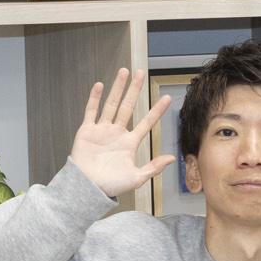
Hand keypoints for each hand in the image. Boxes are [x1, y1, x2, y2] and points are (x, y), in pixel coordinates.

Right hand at [70, 68, 172, 198]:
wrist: (88, 188)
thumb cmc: (111, 185)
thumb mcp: (137, 178)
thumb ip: (153, 167)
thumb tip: (173, 158)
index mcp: (130, 143)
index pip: (146, 122)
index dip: (157, 110)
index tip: (167, 98)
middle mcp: (117, 133)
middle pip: (128, 106)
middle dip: (135, 90)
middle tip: (141, 73)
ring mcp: (102, 130)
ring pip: (111, 104)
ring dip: (117, 88)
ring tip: (124, 72)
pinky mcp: (87, 130)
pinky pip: (91, 111)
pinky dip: (95, 98)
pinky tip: (100, 85)